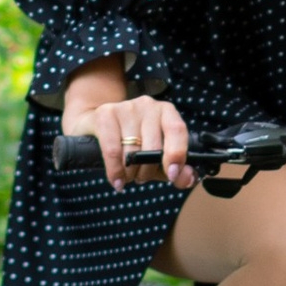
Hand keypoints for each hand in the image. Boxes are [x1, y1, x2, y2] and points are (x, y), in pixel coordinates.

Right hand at [61, 67, 191, 192]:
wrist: (96, 125)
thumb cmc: (132, 144)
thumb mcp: (156, 157)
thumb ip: (176, 170)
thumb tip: (189, 179)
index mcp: (166, 112)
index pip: (177, 129)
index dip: (176, 154)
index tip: (172, 174)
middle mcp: (148, 105)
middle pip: (153, 147)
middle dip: (147, 172)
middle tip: (140, 178)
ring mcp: (126, 107)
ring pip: (133, 152)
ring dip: (130, 174)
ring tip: (127, 176)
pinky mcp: (106, 114)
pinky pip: (113, 150)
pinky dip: (116, 171)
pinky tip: (117, 181)